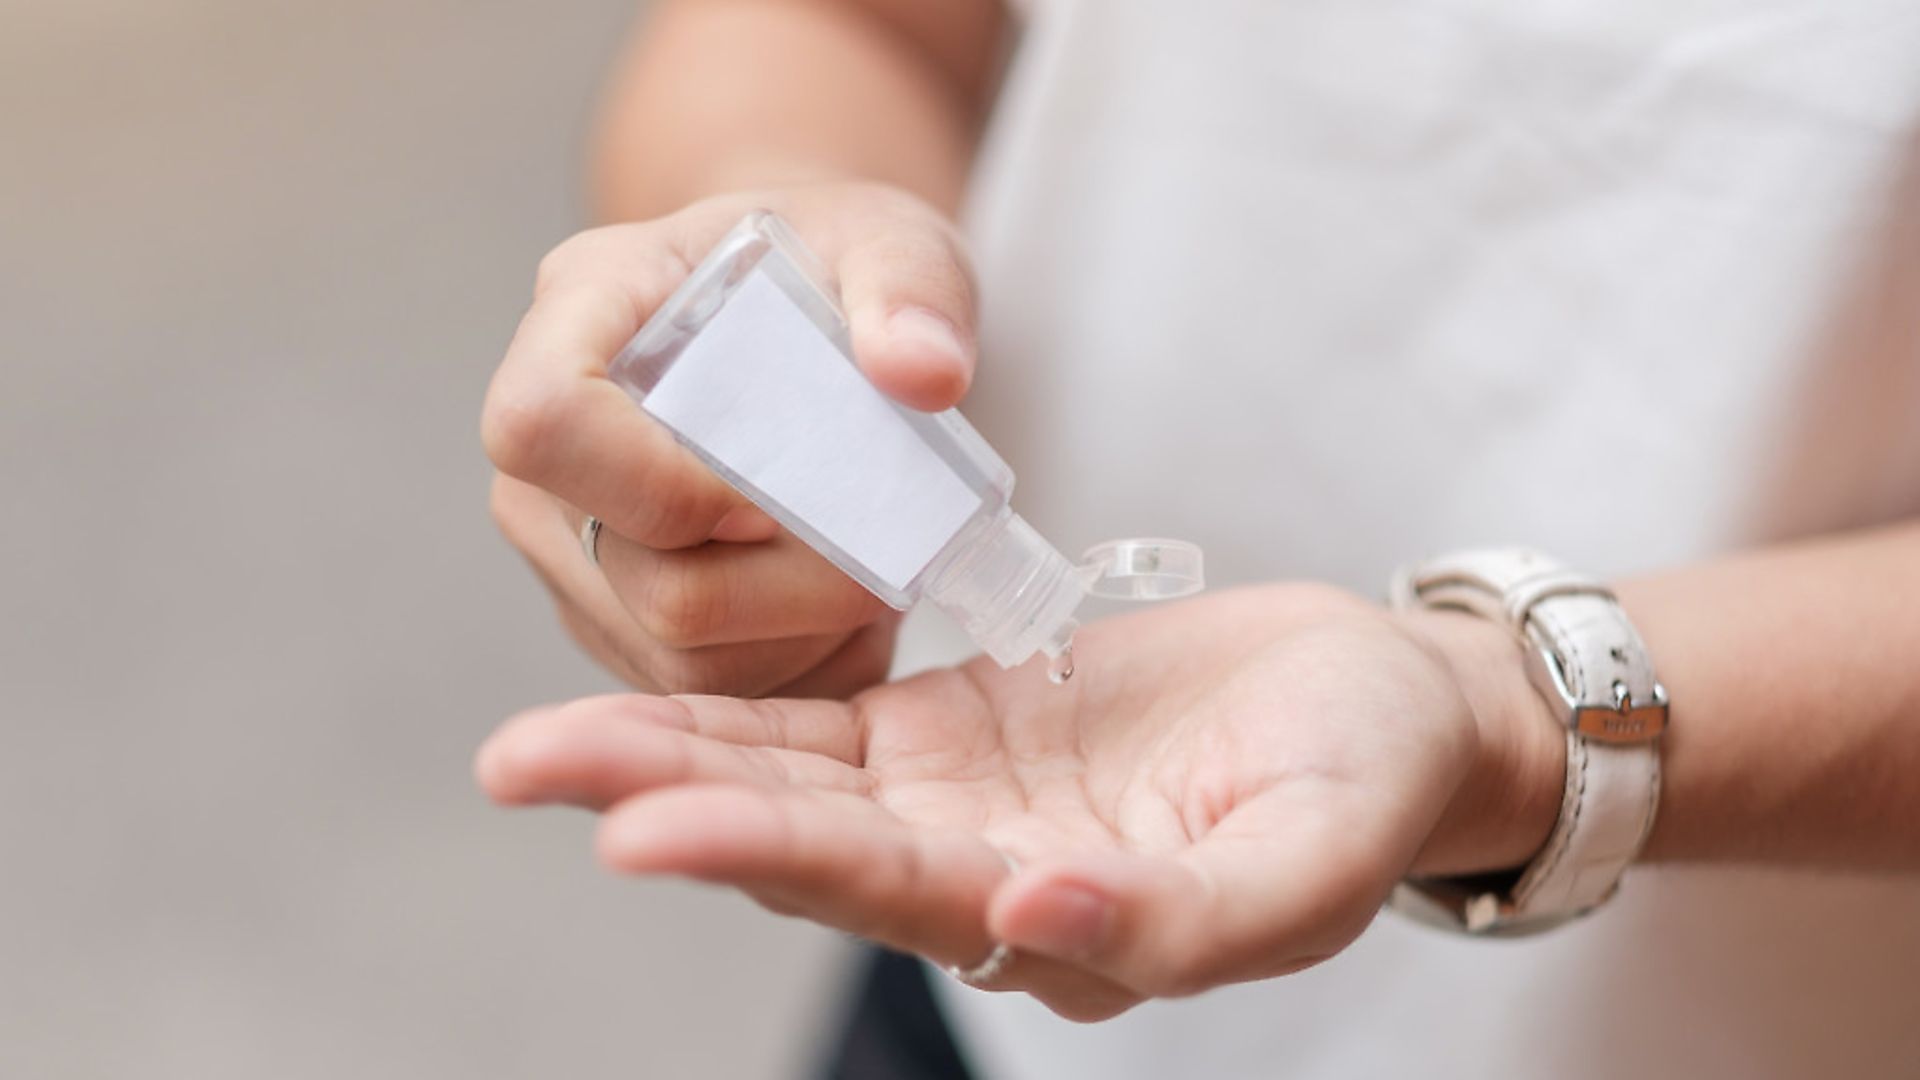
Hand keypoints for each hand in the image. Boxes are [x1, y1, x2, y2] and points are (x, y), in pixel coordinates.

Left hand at [476, 585, 1563, 1019]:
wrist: (1386, 703)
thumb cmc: (1365, 780)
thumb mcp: (1309, 861)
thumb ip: (1176, 922)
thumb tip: (1023, 922)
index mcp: (1057, 925)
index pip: (887, 893)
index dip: (767, 860)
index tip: (638, 830)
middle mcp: (983, 876)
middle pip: (800, 843)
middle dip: (663, 804)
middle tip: (523, 767)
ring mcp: (961, 802)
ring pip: (791, 784)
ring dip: (668, 757)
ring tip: (535, 745)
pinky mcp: (956, 728)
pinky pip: (826, 722)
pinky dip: (734, 709)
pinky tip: (641, 691)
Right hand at [482, 182, 978, 697]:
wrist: (811, 315)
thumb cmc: (834, 268)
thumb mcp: (894, 241)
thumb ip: (914, 287)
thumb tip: (923, 372)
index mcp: (582, 313)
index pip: (543, 421)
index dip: (663, 484)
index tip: (779, 488)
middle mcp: (549, 446)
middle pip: (634, 570)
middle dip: (786, 580)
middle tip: (885, 545)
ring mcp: (570, 545)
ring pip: (675, 649)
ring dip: (801, 627)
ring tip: (870, 562)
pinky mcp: (613, 619)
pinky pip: (703, 685)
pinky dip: (793, 659)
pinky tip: (837, 598)